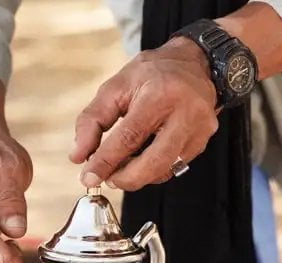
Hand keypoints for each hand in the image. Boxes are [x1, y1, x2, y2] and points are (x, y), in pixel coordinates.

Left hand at [70, 38, 218, 190]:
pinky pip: (173, 167)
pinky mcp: (202, 141)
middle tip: (106, 179)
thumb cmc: (152, 74)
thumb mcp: (116, 86)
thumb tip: (79, 156)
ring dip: (137, 177)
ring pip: (164, 169)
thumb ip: (93, 120)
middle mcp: (186, 112)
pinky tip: (141, 161)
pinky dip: (152, 171)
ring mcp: (199, 129)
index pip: (130, 136)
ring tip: (120, 169)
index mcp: (160, 94)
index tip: (88, 176)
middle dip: (125, 178)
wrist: (194, 64)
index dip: (106, 161)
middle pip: (154, 161)